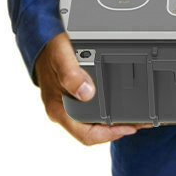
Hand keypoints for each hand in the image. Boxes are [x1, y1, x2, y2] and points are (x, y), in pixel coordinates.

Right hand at [35, 32, 152, 144]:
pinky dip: (103, 113)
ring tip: (131, 117)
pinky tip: (114, 106)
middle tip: (137, 124)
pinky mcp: (69, 96)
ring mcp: (65, 105)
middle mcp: (61, 111)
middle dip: (115, 131)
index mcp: (59, 109)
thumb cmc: (48, 49)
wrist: (38, 40)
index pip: (86, 135)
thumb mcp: (62, 58)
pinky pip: (87, 112)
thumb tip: (87, 93)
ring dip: (111, 123)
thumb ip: (72, 76)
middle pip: (91, 132)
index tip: (129, 128)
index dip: (109, 135)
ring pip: (90, 123)